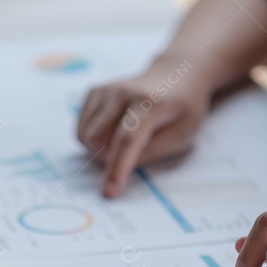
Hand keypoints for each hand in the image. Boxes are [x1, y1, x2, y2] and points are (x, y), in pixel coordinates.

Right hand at [77, 56, 211, 196]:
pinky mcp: (95, 91)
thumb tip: (119, 165)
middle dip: (109, 157)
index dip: (117, 168)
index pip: (128, 139)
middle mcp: (123, 92)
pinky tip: (114, 129)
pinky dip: (94, 136)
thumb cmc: (184, 108)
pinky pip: (82, 127)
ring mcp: (106, 90)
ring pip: (85, 135)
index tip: (109, 193)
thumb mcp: (183, 134)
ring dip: (101, 148)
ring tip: (125, 139)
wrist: (177, 73)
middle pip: (98, 140)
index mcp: (150, 103)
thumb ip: (152, 152)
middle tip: (134, 151)